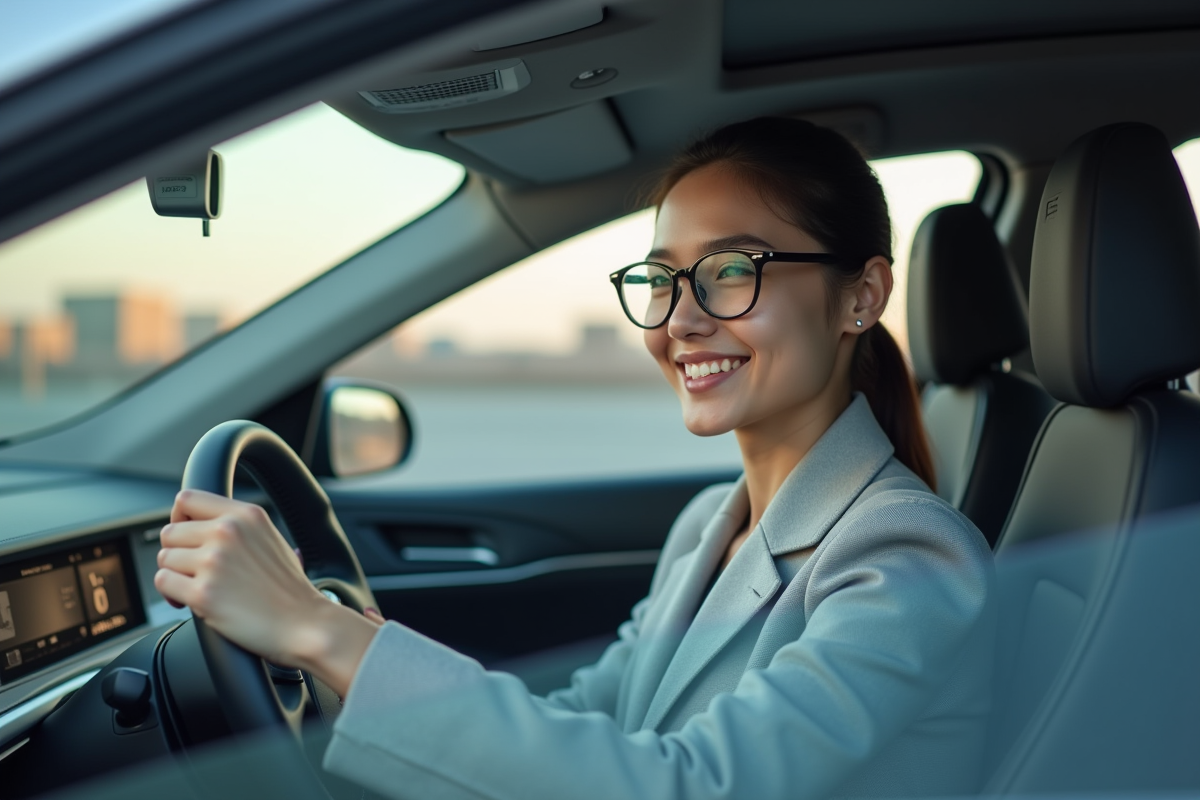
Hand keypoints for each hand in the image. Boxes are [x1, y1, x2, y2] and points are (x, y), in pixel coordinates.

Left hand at [155, 490, 378, 694]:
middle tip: (193, 572)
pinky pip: (164, 583)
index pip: (188, 498)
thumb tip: (206, 525)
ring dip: (175, 576)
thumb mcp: (274, 540)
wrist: (305, 625)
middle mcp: (228, 532)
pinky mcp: (203, 593)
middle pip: (170, 532)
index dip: (180, 518)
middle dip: (178, 554)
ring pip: (165, 559)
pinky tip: (190, 601)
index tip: (186, 536)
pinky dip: (172, 595)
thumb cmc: (291, 591)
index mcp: (246, 515)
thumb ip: (241, 528)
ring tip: (196, 587)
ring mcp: (214, 561)